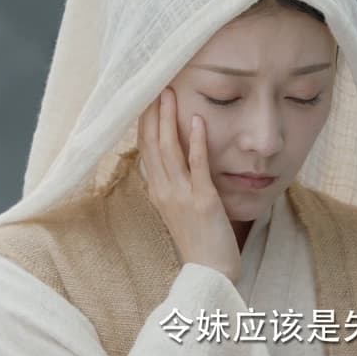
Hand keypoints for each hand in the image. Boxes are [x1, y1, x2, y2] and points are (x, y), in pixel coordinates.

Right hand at [138, 88, 240, 282]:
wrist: (210, 273)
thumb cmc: (200, 238)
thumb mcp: (180, 206)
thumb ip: (176, 180)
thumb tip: (176, 154)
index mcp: (157, 190)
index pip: (145, 147)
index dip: (145, 120)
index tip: (147, 95)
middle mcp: (163, 190)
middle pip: (153, 143)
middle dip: (153, 112)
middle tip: (156, 82)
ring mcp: (181, 195)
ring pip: (170, 150)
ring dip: (170, 119)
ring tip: (171, 93)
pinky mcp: (203, 200)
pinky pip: (197, 166)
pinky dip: (197, 142)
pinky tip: (198, 120)